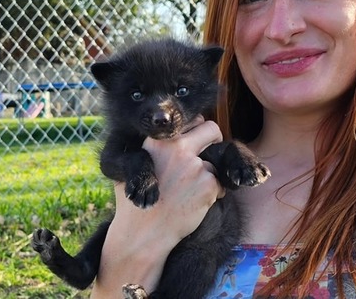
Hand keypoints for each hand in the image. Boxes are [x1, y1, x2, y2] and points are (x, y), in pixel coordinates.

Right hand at [92, 119, 224, 296]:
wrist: (143, 233)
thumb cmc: (135, 202)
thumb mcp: (135, 167)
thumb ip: (151, 149)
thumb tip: (163, 137)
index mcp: (159, 140)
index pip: (191, 121)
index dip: (195, 132)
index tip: (194, 143)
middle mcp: (178, 148)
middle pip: (212, 130)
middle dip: (213, 141)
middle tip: (206, 157)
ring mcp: (195, 166)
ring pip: (215, 162)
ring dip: (210, 175)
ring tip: (191, 192)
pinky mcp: (208, 185)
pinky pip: (221, 184)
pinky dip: (214, 193)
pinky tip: (196, 203)